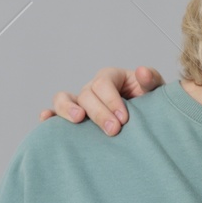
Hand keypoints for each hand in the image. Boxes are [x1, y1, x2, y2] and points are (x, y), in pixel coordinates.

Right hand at [38, 65, 163, 133]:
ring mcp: (80, 102)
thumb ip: (151, 81)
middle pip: (86, 94)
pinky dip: (49, 116)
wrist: (146, 122)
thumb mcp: (155, 92)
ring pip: (63, 99)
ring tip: (78, 120)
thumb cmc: (150, 105)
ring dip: (67, 108)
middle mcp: (92, 88)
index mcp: (111, 77)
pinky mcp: (72, 117)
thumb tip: (141, 72)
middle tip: (113, 130)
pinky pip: (55, 114)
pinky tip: (46, 120)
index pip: (104, 84)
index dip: (112, 100)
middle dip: (98, 112)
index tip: (124, 119)